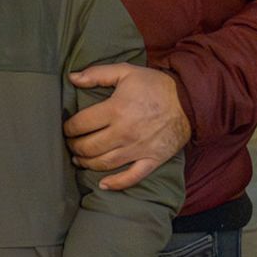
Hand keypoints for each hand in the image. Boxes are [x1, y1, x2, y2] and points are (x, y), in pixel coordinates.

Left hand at [63, 63, 189, 190]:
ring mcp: (138, 149)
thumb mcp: (126, 71)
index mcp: (115, 110)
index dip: (69, 128)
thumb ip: (97, 74)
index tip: (67, 128)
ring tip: (79, 160)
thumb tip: (72, 77)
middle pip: (89, 147)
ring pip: (104, 164)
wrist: (190, 100)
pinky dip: (116, 183)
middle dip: (74, 147)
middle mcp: (124, 133)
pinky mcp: (152, 160)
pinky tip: (103, 184)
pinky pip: (131, 177)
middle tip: (70, 144)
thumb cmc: (156, 85)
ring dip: (87, 164)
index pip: (81, 124)